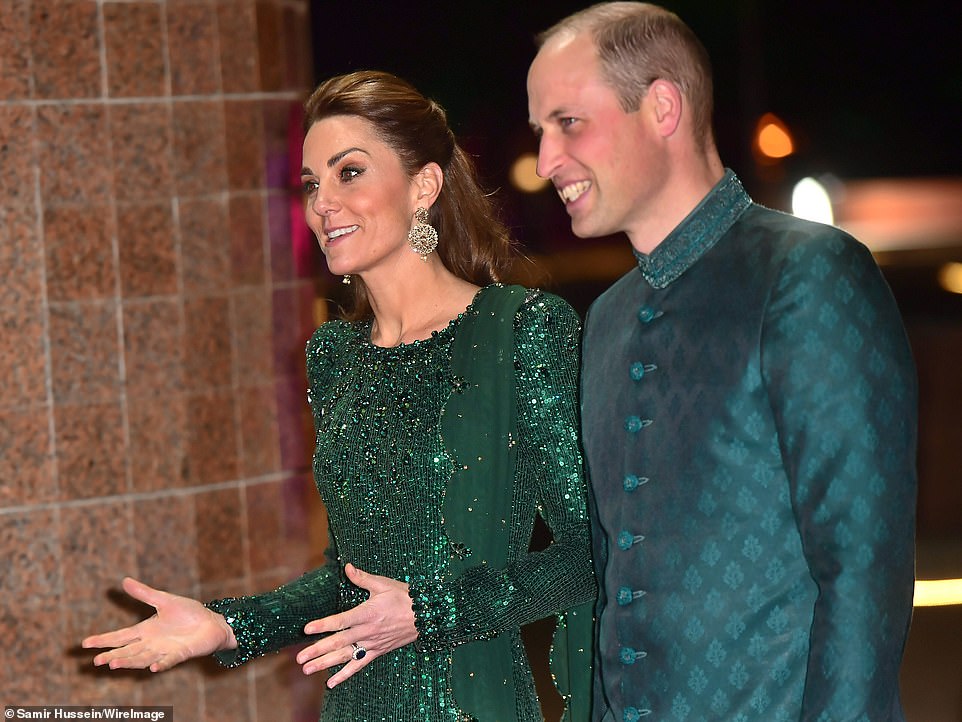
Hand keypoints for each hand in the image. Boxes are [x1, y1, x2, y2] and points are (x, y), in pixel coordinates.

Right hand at [82, 577, 235, 672]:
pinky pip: (169, 661)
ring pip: (142, 658)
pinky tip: (153, 667)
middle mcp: (152, 643)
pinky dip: (161, 664)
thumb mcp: (164, 600)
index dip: (103, 640)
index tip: (85, 643)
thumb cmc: (188, 613)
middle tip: (97, 661)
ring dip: (129, 662)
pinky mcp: (181, 654)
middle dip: (113, 656)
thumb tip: (124, 580)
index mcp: (146, 630)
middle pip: (128, 651)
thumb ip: (144, 593)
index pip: (120, 636)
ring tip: (114, 664)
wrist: (212, 622)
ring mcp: (165, 650)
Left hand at [296, 563, 416, 687]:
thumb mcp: (383, 584)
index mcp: (367, 613)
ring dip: (325, 664)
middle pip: (339, 642)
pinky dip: (345, 674)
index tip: (307, 629)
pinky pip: (359, 665)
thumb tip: (347, 567)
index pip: (341, 621)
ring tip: (308, 669)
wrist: (425, 616)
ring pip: (345, 656)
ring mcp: (371, 643)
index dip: (323, 625)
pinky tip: (331, 682)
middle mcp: (367, 631)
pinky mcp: (377, 651)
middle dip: (317, 650)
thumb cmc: (404, 597)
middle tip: (300, 658)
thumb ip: (362, 578)